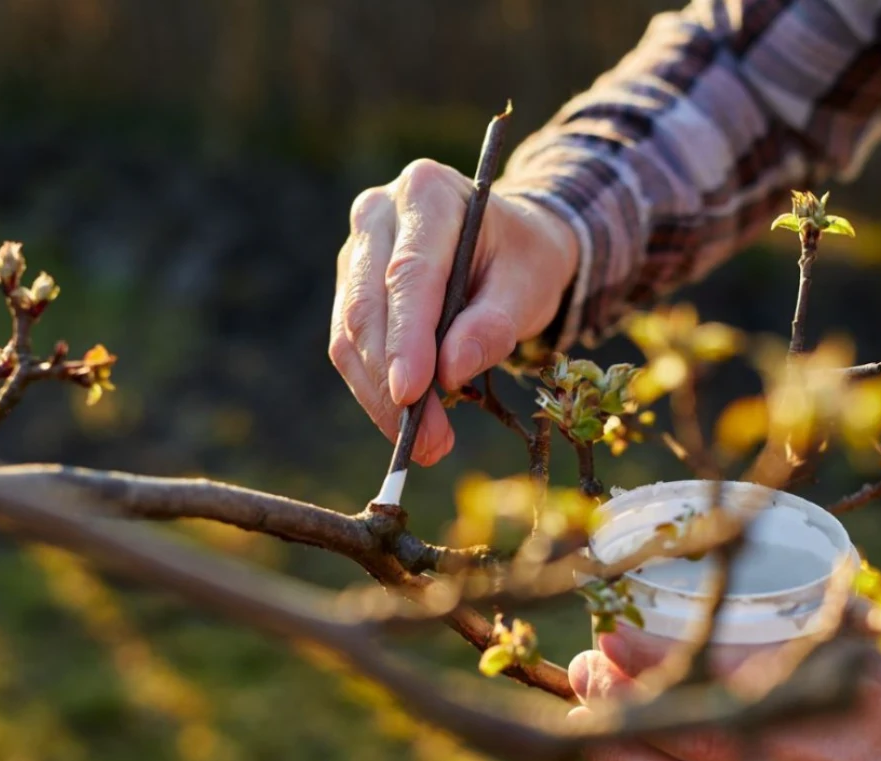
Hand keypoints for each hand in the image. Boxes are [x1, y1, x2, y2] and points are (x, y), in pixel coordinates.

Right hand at [329, 159, 578, 464]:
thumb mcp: (529, 285)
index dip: (406, 340)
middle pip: (368, 308)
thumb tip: (451, 372)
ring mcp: (357, 250)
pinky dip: (376, 392)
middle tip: (428, 444)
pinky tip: (407, 424)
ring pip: (350, 334)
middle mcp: (378, 213)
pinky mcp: (350, 286)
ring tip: (426, 445)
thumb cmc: (522, 258)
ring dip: (381, 398)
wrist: (509, 242)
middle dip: (393, 383)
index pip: (407, 275)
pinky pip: (351, 347)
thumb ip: (493, 324)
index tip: (411, 396)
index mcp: (427, 194)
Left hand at [567, 625, 880, 760]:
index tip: (605, 628)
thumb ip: (819, 617)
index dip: (646, 651)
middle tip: (579, 669)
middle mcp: (807, 754)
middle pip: (684, 727)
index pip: (715, 666)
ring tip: (584, 718)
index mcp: (831, 688)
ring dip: (623, 751)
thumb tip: (755, 575)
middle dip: (617, 699)